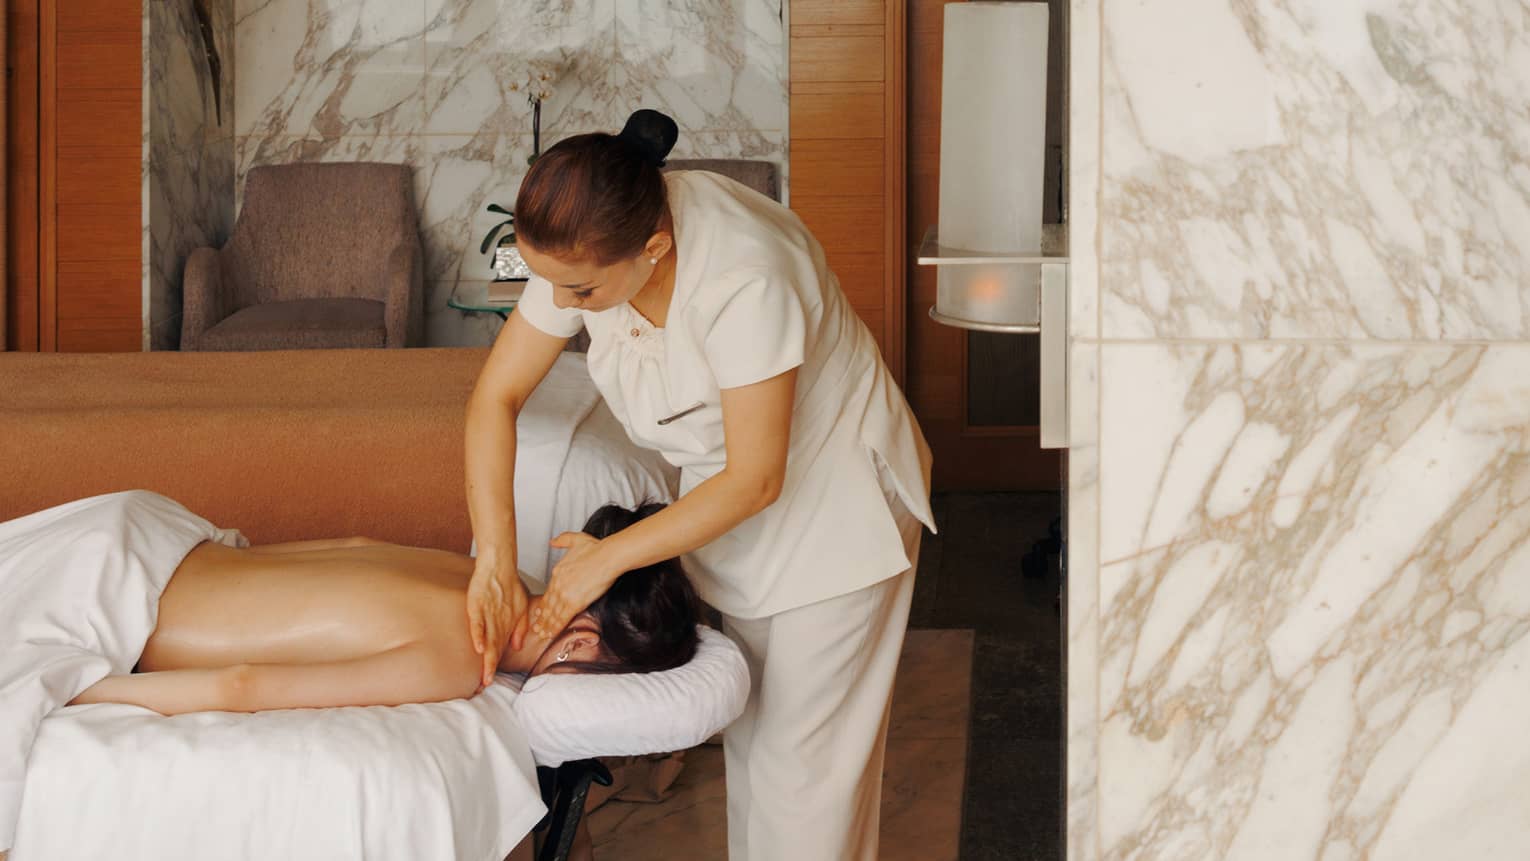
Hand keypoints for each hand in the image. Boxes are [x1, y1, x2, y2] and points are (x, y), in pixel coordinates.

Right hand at [466, 560, 530, 687]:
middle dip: (489, 668)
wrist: (500, 565)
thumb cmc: (510, 586)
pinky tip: (480, 648)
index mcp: (505, 625)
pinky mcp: (478, 605)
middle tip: (486, 684)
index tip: (489, 682)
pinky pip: (478, 622)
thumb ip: (520, 628)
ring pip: (488, 640)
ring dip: (487, 658)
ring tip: (485, 674)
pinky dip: (479, 635)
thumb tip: (515, 647)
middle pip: (494, 649)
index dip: (494, 666)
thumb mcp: (521, 609)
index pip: (499, 650)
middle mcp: (497, 623)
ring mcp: (488, 615)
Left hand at [530, 532, 619, 639]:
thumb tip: (553, 541)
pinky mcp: (574, 603)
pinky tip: (551, 634)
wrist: (607, 557)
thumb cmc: (596, 549)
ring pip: (553, 614)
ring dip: (547, 626)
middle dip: (542, 618)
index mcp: (558, 572)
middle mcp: (558, 584)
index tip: (540, 610)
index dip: (544, 603)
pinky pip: (562, 618)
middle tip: (537, 628)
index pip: (548, 592)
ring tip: (542, 634)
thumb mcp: (575, 539)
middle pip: (548, 605)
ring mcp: (565, 595)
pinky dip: (555, 627)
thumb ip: (562, 540)